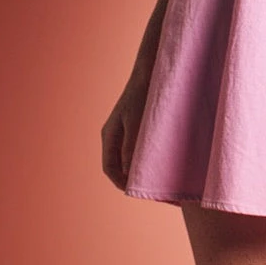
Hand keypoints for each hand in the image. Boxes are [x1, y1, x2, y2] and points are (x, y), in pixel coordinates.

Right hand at [101, 69, 151, 189]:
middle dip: (128, 179)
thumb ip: (132, 147)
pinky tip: (156, 160)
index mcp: (109, 135)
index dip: (120, 182)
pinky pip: (134, 148)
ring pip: (126, 158)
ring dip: (136, 168)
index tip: (134, 192)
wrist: (149, 73)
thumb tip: (129, 172)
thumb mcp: (137, 122)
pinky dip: (142, 158)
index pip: (109, 168)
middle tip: (146, 189)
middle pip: (117, 165)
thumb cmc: (142, 96)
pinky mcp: (133, 126)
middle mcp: (113, 135)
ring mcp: (122, 131)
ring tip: (152, 178)